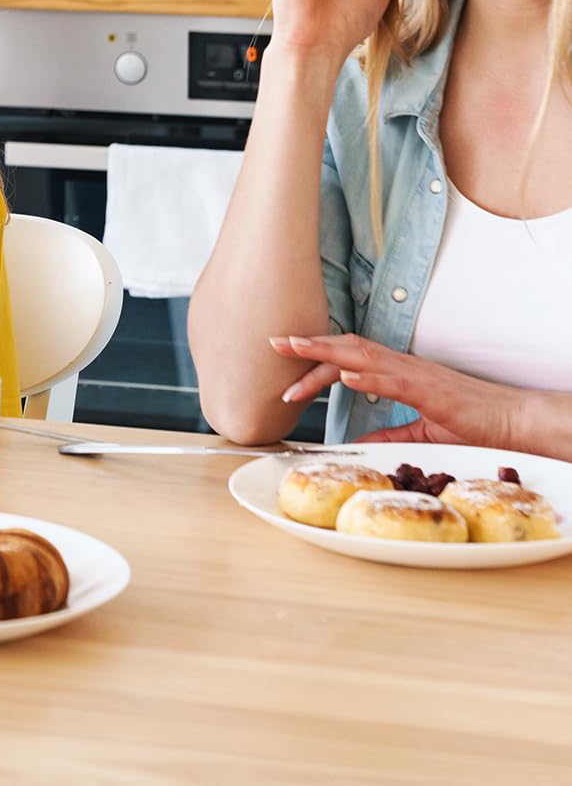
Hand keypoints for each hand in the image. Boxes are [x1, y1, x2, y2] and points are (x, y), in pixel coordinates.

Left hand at [270, 333, 519, 449]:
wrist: (510, 420)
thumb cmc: (471, 421)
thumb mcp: (421, 431)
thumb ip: (389, 433)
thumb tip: (359, 442)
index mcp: (397, 372)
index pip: (347, 358)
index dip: (315, 357)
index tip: (285, 358)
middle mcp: (401, 366)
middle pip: (346, 349)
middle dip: (308, 346)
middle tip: (274, 343)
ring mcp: (414, 374)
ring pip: (362, 356)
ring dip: (325, 352)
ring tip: (295, 348)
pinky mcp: (429, 390)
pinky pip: (393, 380)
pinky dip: (366, 376)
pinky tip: (344, 375)